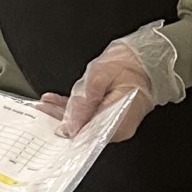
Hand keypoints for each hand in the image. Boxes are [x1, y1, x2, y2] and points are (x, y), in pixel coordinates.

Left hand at [39, 42, 154, 141]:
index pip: (87, 133)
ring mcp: (116, 123)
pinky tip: (60, 103)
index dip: (67, 128)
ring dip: (66, 113)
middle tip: (43, 110)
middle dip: (61, 119)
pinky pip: (91, 116)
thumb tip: (70, 124)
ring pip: (85, 122)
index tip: (50, 122)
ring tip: (47, 104)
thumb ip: (83, 101)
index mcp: (118, 122)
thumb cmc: (130, 63)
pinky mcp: (112, 116)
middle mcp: (118, 128)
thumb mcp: (99, 76)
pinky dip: (76, 109)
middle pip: (84, 129)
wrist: (148, 58)